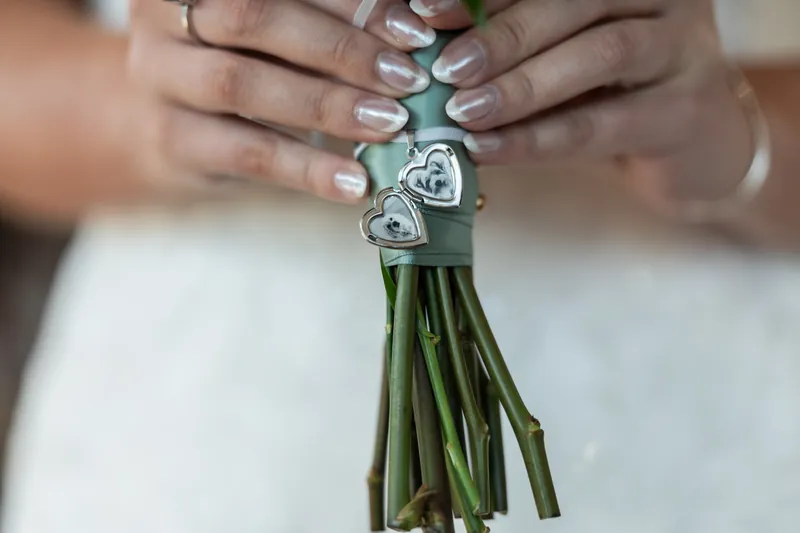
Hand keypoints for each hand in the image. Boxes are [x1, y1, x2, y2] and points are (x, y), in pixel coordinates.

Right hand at [127, 0, 435, 203]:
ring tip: (390, 125)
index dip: (352, 3)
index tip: (415, 30)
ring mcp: (158, 74)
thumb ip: (327, 23)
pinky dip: (305, 169)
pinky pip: (243, 152)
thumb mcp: (280, 30)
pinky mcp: (171, 138)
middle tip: (409, 79)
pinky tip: (354, 183)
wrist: (169, 123)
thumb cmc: (246, 62)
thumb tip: (413, 35)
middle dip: (342, 49)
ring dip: (326, 105)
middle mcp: (166, 12)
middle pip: (256, 18)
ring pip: (242, 83)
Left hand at [413, 0, 755, 214]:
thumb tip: (431, 49)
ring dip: (521, 85)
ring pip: (598, 54)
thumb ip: (514, 43)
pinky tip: (487, 149)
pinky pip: (603, 123)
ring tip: (461, 112)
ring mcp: (683, 46)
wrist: (694, 139)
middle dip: (500, 35)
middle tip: (443, 67)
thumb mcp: (562, 52)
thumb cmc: (611, 88)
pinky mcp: (685, 110)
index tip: (422, 10)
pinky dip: (538, 138)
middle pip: (574, 2)